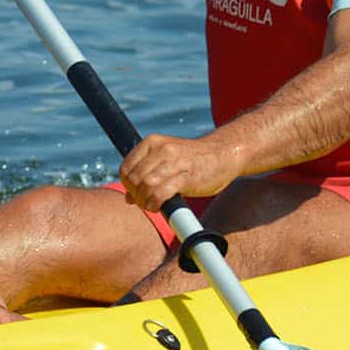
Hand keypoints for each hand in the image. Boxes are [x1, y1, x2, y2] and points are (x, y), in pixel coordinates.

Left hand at [118, 132, 243, 210]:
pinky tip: (158, 207)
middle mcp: (162, 150)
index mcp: (152, 142)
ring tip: (151, 206)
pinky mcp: (187, 177)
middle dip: (136, 195)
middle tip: (144, 202)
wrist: (224, 154)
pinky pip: (161, 193)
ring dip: (144, 201)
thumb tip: (128, 198)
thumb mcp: (166, 160)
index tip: (136, 194)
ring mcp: (175, 162)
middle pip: (134, 179)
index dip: (127, 185)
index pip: (126, 168)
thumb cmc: (193, 160)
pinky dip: (155, 203)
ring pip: (145, 186)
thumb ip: (146, 174)